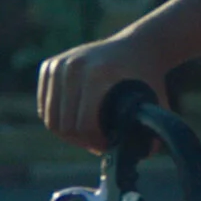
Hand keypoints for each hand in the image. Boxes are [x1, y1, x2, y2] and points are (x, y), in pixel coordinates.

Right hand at [37, 34, 171, 152]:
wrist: (138, 45)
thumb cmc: (147, 78)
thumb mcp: (154, 102)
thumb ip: (153, 130)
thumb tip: (145, 155)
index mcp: (97, 74)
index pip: (83, 124)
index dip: (95, 143)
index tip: (109, 146)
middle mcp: (74, 66)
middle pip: (63, 124)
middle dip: (81, 141)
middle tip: (98, 144)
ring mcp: (59, 64)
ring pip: (50, 118)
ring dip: (68, 133)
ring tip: (89, 135)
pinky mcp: (50, 66)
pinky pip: (45, 106)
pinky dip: (57, 119)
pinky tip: (76, 122)